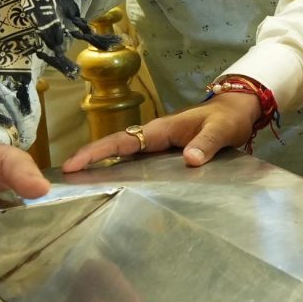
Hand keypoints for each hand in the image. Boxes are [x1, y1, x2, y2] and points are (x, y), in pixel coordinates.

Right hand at [65, 91, 258, 172]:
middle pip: (114, 149)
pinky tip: (116, 190)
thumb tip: (188, 160)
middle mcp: (153, 137)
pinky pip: (139, 164)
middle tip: (64, 182)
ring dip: (103, 169)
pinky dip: (123, 173)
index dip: (95, 152)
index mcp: (160, 130)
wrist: (238, 111)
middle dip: (88, 162)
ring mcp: (158, 146)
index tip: (72, 165)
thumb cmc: (227, 118)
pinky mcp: (165, 155)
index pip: (121, 140)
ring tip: (80, 190)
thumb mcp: (220, 130)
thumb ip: (206, 144)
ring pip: (124, 158)